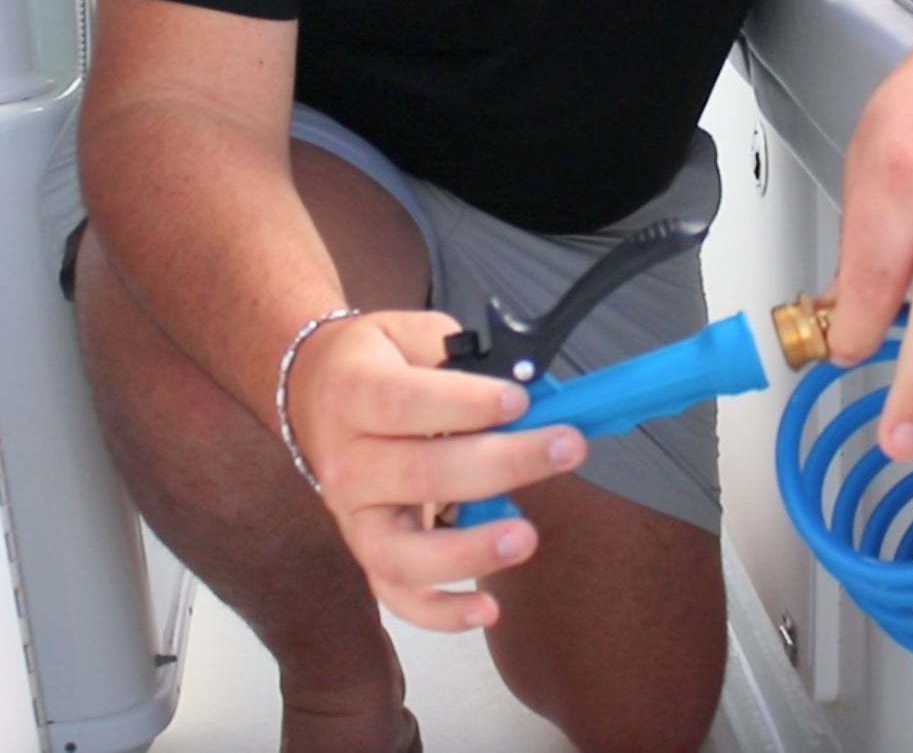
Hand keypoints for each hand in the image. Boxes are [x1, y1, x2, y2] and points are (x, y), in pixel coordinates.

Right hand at [285, 310, 586, 629]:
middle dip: (503, 462)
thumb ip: (460, 357)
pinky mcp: (367, 551)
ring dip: (469, 550)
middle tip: (566, 446)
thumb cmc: (376, 362)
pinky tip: (487, 608)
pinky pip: (398, 595)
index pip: (405, 404)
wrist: (312, 391)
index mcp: (352, 393)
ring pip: (402, 552)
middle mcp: (346, 461)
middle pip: (420, 474)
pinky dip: (439, 612)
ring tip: (526, 536)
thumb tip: (528, 387)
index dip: (465, 404)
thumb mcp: (410, 334)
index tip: (520, 400)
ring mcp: (353, 516)